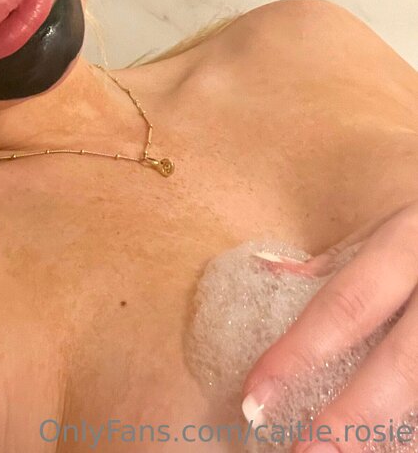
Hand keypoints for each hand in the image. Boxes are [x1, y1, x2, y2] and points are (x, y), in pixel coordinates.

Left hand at [241, 200, 417, 452]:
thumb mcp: (386, 228)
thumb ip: (334, 264)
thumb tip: (265, 272)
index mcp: (406, 247)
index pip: (344, 306)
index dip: (298, 354)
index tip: (256, 397)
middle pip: (400, 365)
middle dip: (351, 418)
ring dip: (389, 433)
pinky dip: (415, 428)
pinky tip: (391, 446)